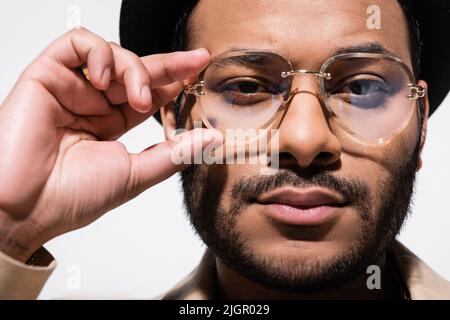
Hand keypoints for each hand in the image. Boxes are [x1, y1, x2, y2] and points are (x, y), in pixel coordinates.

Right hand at [0, 27, 217, 261]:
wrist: (27, 209)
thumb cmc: (74, 197)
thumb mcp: (135, 174)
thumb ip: (174, 153)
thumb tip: (213, 137)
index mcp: (112, 124)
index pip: (150, 93)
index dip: (175, 79)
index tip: (200, 69)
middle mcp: (93, 103)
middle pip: (136, 70)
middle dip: (168, 65)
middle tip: (195, 63)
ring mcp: (71, 89)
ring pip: (111, 54)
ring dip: (134, 68)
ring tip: (138, 97)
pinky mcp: (46, 76)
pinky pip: (76, 44)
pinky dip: (99, 54)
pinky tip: (104, 80)